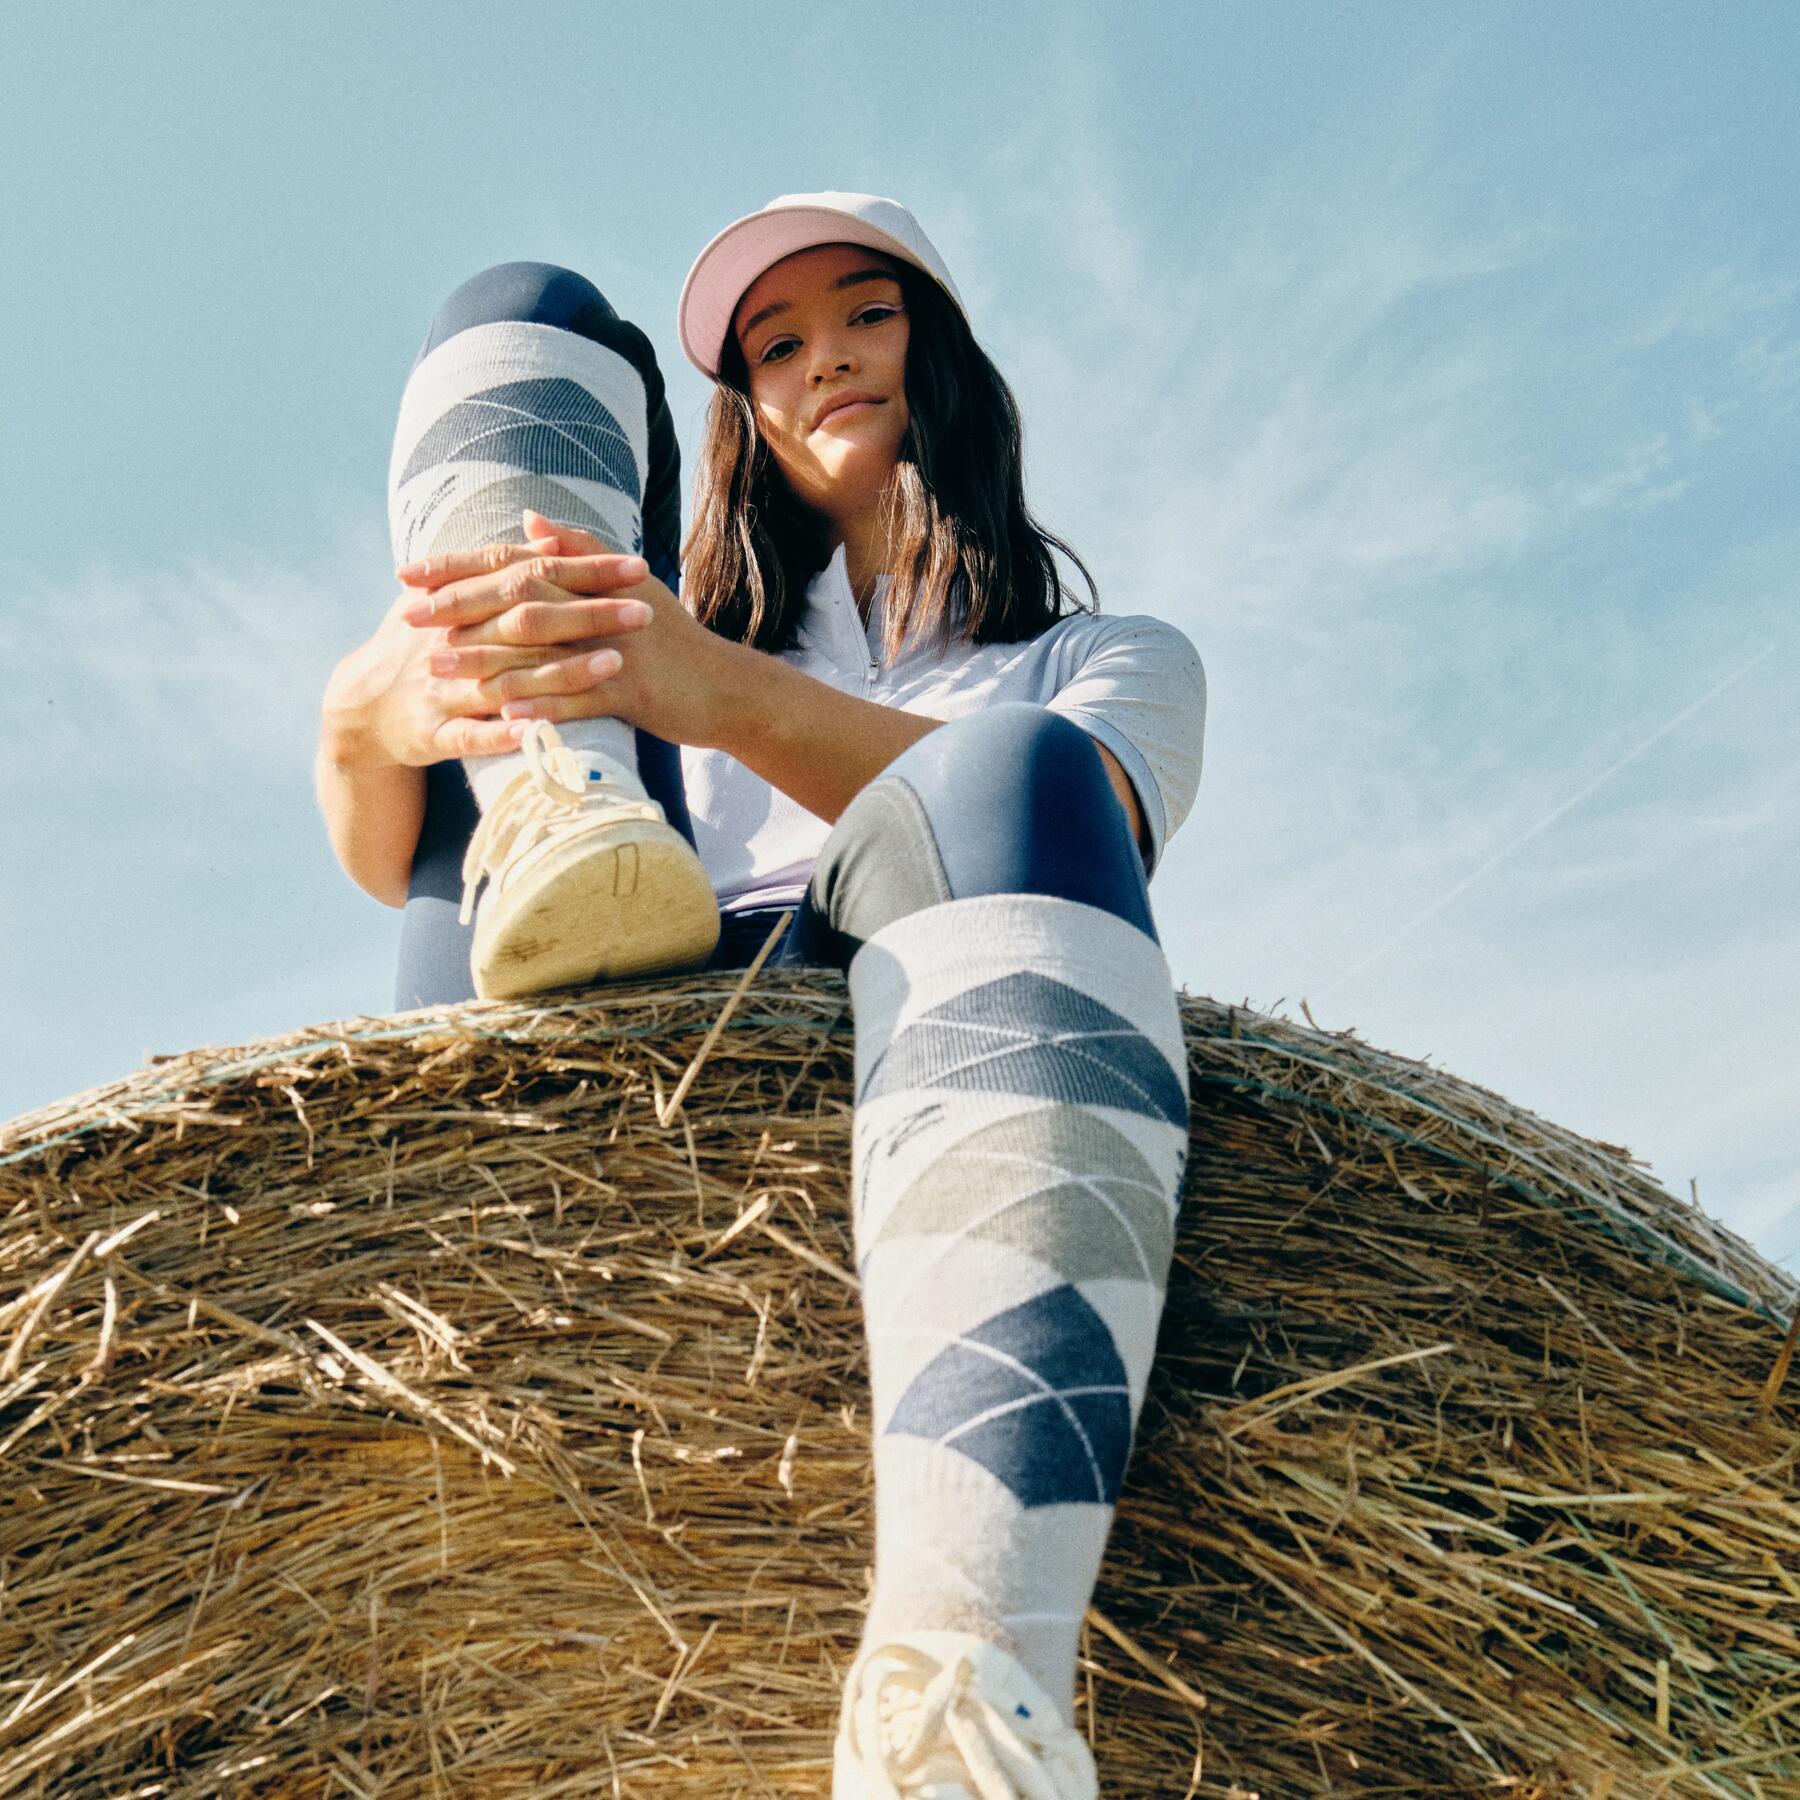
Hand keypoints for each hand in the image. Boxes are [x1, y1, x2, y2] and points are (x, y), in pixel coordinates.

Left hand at [399, 509, 752, 750]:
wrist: (725, 687)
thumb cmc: (671, 641)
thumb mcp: (627, 585)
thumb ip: (577, 547)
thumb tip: (529, 517)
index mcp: (590, 578)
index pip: (513, 562)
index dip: (458, 568)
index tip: (407, 575)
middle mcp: (600, 605)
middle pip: (518, 599)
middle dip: (459, 608)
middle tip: (406, 620)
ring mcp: (616, 647)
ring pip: (540, 650)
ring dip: (484, 660)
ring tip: (437, 670)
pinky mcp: (633, 689)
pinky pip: (578, 699)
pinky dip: (541, 708)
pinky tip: (503, 719)